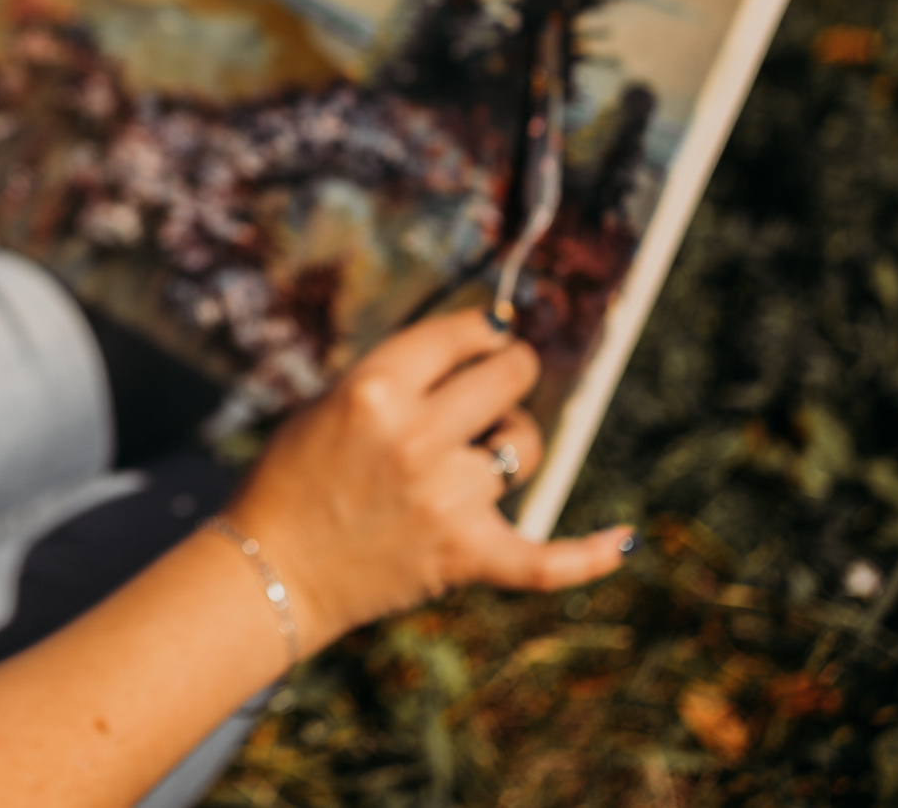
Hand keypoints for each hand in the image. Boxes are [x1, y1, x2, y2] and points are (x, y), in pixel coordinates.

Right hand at [225, 310, 632, 644]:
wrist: (273, 568)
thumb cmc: (291, 477)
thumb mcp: (328, 403)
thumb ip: (396, 376)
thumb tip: (469, 348)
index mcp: (375, 389)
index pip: (460, 334)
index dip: (483, 329)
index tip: (488, 334)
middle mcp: (417, 437)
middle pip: (507, 377)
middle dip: (511, 371)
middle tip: (505, 378)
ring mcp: (446, 498)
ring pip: (523, 445)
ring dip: (512, 442)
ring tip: (484, 451)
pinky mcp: (464, 555)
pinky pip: (544, 558)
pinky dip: (587, 554)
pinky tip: (624, 540)